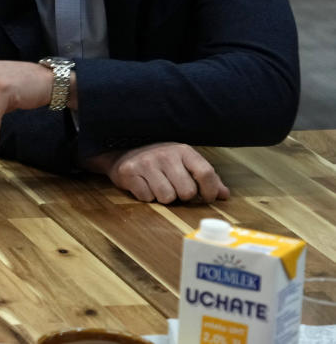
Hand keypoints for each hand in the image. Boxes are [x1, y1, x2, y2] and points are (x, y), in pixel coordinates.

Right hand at [91, 142, 229, 203]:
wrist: (123, 153)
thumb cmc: (160, 162)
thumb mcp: (184, 163)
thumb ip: (206, 178)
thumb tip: (224, 195)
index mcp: (183, 150)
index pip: (206, 173)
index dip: (209, 191)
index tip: (205, 197)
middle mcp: (165, 154)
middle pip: (187, 191)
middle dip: (182, 196)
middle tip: (175, 189)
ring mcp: (146, 163)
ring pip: (167, 197)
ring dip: (164, 198)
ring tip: (159, 187)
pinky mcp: (129, 172)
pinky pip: (147, 197)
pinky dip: (147, 196)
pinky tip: (145, 186)